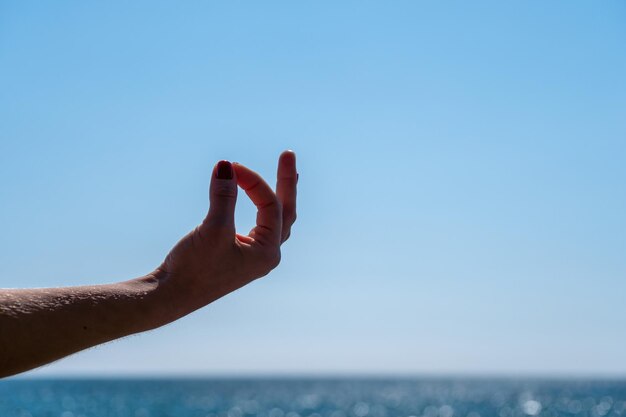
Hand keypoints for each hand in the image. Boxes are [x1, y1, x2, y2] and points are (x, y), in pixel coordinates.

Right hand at [153, 151, 297, 318]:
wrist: (170, 296)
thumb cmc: (194, 267)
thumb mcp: (212, 229)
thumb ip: (223, 196)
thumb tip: (226, 165)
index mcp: (268, 252)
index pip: (271, 206)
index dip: (253, 182)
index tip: (230, 167)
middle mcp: (266, 255)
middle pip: (285, 212)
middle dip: (286, 183)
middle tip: (288, 154)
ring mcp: (253, 257)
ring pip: (274, 220)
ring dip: (278, 196)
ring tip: (287, 175)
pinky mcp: (237, 255)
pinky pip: (258, 226)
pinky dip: (260, 208)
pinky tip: (259, 201)